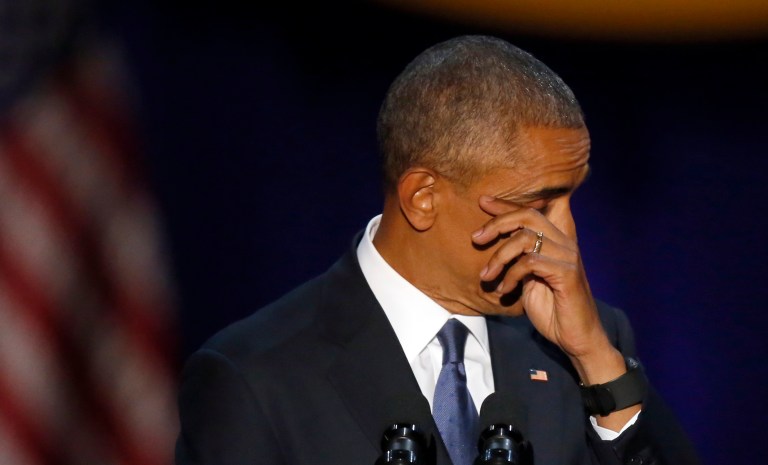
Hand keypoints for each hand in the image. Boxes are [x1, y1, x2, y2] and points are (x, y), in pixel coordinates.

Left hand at [471, 196, 618, 379]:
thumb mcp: (528, 279)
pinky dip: (511, 275)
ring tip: (486, 276)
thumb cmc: (551, 309)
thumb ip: (519, 258)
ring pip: (525, 239)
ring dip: (499, 257)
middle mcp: (565, 243)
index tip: (482, 201)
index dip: (506, 204)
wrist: (575, 337)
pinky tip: (504, 290)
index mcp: (556, 241)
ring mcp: (567, 256)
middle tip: (476, 238)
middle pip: (528, 215)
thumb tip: (495, 242)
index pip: (531, 211)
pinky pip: (530, 263)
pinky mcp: (566, 273)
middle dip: (498, 222)